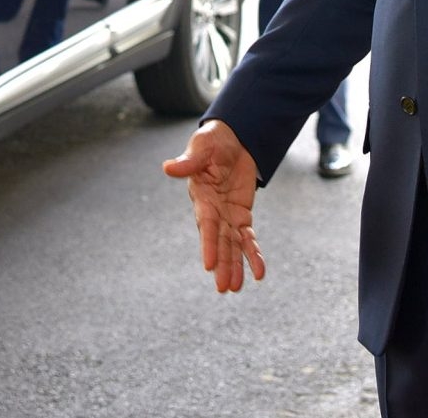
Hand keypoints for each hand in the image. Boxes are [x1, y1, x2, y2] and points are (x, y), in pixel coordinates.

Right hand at [162, 120, 265, 291]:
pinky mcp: (242, 215)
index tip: (209, 265)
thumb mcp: (202, 147)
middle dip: (222, 264)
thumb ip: (188, 161)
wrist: (232, 139)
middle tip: (223, 287)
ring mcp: (228, 216)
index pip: (206, 224)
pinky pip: (248, 238)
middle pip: (219, 241)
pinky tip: (260, 272)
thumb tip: (168, 168)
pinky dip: (253, 254)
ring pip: (232, 245)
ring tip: (235, 287)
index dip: (208, 244)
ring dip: (235, 266)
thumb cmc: (213, 142)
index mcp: (201, 197)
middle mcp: (213, 211)